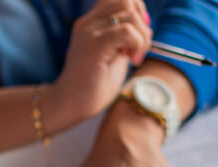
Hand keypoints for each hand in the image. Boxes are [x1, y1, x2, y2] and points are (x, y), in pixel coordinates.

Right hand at [50, 0, 151, 120]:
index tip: (139, 35)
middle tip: (139, 48)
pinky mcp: (94, 45)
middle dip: (142, 23)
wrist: (71, 105)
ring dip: (142, 36)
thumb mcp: (113, 53)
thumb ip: (124, 37)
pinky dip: (137, 44)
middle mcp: (88, 22)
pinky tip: (132, 59)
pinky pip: (126, 31)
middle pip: (127, 1)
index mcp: (91, 22)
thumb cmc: (93, 85)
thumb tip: (146, 25)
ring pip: (129, 14)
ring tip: (134, 57)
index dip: (137, 10)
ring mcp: (89, 31)